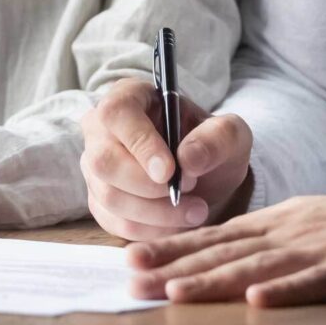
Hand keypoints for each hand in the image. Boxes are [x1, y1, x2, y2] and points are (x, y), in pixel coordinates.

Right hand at [79, 77, 253, 239]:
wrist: (207, 176)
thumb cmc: (211, 145)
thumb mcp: (230, 134)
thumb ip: (216, 139)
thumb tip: (188, 158)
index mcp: (129, 96)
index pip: (117, 114)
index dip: (140, 144)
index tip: (170, 172)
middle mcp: (101, 129)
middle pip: (103, 161)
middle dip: (148, 187)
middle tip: (190, 190)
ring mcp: (95, 167)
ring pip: (109, 196)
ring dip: (156, 213)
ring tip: (195, 210)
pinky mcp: (99, 201)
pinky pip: (115, 223)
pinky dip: (150, 230)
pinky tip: (177, 223)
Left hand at [125, 188, 325, 305]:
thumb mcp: (305, 225)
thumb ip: (264, 240)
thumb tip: (217, 258)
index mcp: (278, 221)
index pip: (215, 235)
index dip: (172, 248)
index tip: (131, 260)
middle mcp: (290, 230)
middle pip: (225, 250)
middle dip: (176, 266)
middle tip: (133, 279)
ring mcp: (321, 247)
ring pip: (258, 266)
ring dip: (214, 280)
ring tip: (176, 292)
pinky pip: (316, 282)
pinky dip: (286, 291)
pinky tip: (258, 301)